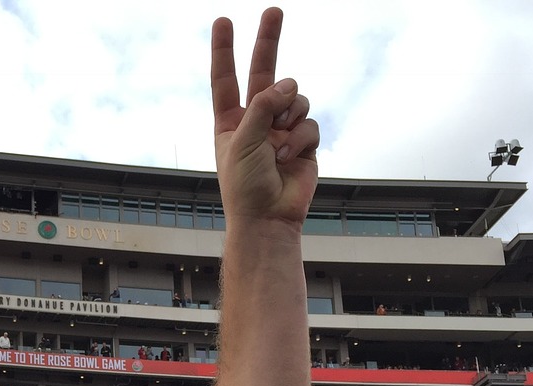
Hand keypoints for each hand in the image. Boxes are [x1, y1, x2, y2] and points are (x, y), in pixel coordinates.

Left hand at [211, 8, 318, 226]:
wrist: (268, 217)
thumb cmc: (245, 185)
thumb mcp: (243, 140)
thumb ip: (262, 106)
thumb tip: (287, 84)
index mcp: (230, 122)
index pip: (225, 79)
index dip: (224, 51)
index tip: (223, 21)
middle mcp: (256, 121)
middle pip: (263, 72)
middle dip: (268, 41)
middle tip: (273, 11)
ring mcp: (281, 129)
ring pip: (295, 98)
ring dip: (290, 114)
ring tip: (278, 142)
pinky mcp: (304, 141)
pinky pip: (309, 122)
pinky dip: (301, 137)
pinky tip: (290, 157)